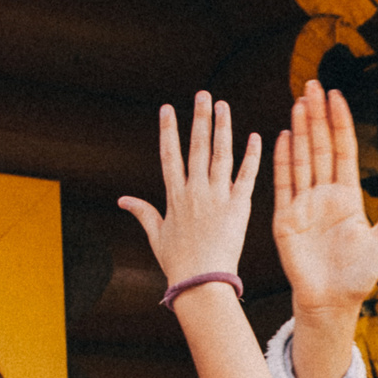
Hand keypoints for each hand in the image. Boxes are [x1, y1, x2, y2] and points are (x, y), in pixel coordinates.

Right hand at [119, 93, 261, 285]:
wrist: (202, 282)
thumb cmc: (179, 263)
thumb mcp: (157, 235)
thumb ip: (143, 212)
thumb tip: (122, 199)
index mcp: (174, 196)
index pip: (170, 155)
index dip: (169, 130)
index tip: (168, 108)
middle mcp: (194, 191)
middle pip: (196, 147)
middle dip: (199, 118)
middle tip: (203, 95)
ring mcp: (217, 197)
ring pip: (220, 155)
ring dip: (223, 128)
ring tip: (224, 105)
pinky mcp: (238, 207)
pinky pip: (246, 176)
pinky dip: (251, 156)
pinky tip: (255, 136)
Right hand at [271, 81, 377, 320]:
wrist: (332, 302)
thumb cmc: (360, 275)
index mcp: (348, 196)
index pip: (343, 150)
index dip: (340, 122)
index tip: (337, 95)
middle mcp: (324, 195)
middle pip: (320, 147)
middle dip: (317, 116)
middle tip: (312, 85)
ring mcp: (303, 204)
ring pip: (301, 158)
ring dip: (300, 130)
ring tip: (298, 102)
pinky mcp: (285, 218)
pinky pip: (283, 184)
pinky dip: (282, 160)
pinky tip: (283, 136)